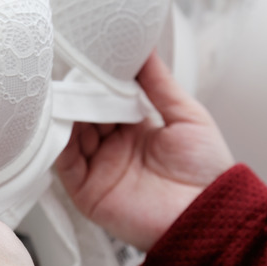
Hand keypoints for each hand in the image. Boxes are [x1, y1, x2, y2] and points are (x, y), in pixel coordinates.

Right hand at [55, 53, 233, 251]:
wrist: (209, 216)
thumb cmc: (207, 171)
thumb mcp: (187, 115)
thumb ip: (160, 83)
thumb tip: (144, 48)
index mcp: (136, 129)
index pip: (107, 99)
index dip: (99, 80)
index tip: (91, 56)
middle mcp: (113, 147)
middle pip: (86, 114)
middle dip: (80, 93)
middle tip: (73, 71)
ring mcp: (98, 168)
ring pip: (71, 134)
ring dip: (67, 113)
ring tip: (64, 92)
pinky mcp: (86, 191)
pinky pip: (64, 162)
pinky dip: (57, 142)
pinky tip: (59, 122)